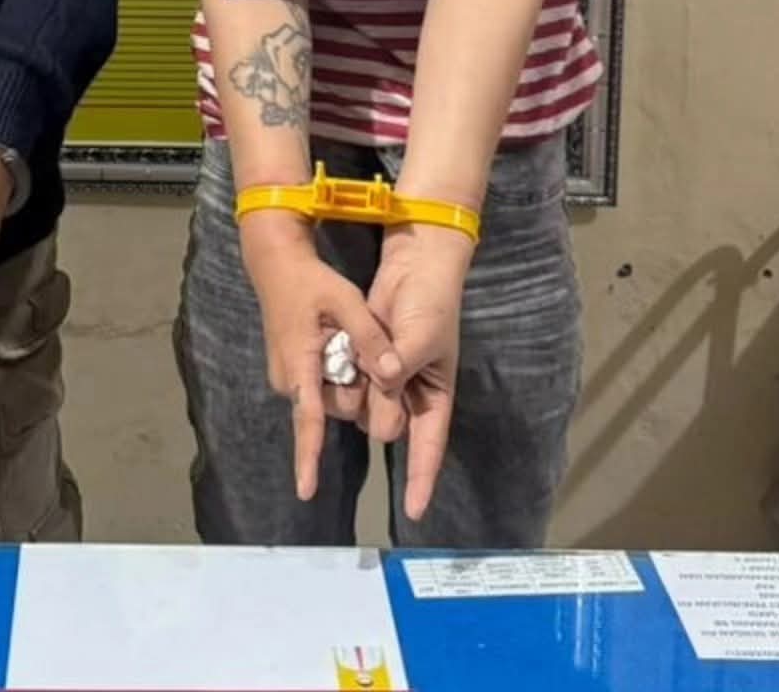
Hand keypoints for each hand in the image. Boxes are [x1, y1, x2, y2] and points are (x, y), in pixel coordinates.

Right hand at [241, 214, 405, 502]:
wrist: (276, 265)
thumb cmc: (311, 281)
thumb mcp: (346, 301)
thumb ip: (369, 338)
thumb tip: (391, 374)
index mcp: (299, 366)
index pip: (308, 420)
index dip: (308, 456)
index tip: (306, 490)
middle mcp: (290, 380)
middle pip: (335, 405)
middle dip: (353, 382)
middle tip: (353, 338)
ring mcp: (289, 378)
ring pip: (331, 396)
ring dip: (346, 374)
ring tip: (342, 334)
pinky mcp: (293, 372)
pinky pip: (323, 385)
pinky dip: (337, 369)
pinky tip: (336, 339)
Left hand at [365, 224, 473, 520]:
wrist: (415, 266)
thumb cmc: (431, 305)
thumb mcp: (421, 337)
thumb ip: (399, 365)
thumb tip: (384, 381)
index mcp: (434, 396)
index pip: (429, 447)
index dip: (422, 479)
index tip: (415, 513)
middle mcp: (408, 394)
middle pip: (385, 426)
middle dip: (379, 406)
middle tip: (382, 369)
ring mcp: (384, 378)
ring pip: (362, 407)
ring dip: (359, 387)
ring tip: (362, 355)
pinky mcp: (364, 361)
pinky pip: (350, 382)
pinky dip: (347, 370)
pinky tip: (344, 352)